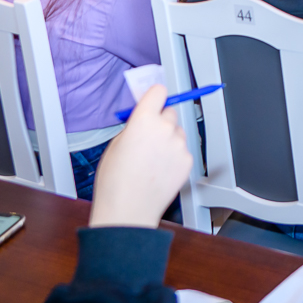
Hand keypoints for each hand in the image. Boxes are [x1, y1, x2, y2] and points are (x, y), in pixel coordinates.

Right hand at [89, 86, 192, 229]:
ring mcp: (179, 145)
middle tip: (148, 138)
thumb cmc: (116, 182)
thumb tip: (142, 120)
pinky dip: (174, 157)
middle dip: (161, 121)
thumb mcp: (115, 145)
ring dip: (169, 140)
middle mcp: (165, 128)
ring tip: (152, 160)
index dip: (155, 96)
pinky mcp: (187, 160)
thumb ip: (133, 127)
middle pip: (170, 112)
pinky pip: (182, 150)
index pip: (159, 91)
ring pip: (177, 132)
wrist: (129, 210)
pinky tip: (160, 170)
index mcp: (144, 120)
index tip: (154, 100)